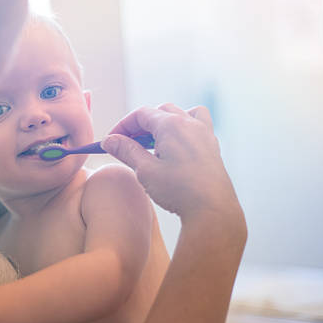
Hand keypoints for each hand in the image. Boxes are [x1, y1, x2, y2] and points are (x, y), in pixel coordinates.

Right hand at [101, 104, 241, 222]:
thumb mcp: (145, 170)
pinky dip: (183, 127)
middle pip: (159, 112)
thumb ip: (126, 151)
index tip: (112, 140)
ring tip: (154, 141)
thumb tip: (110, 140)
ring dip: (163, 122)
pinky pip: (197, 124)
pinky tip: (177, 147)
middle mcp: (190, 123)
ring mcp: (204, 133)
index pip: (140, 114)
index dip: (122, 126)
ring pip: (181, 113)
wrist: (212, 210)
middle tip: (127, 143)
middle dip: (140, 125)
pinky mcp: (212, 146)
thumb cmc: (179, 191)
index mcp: (172, 125)